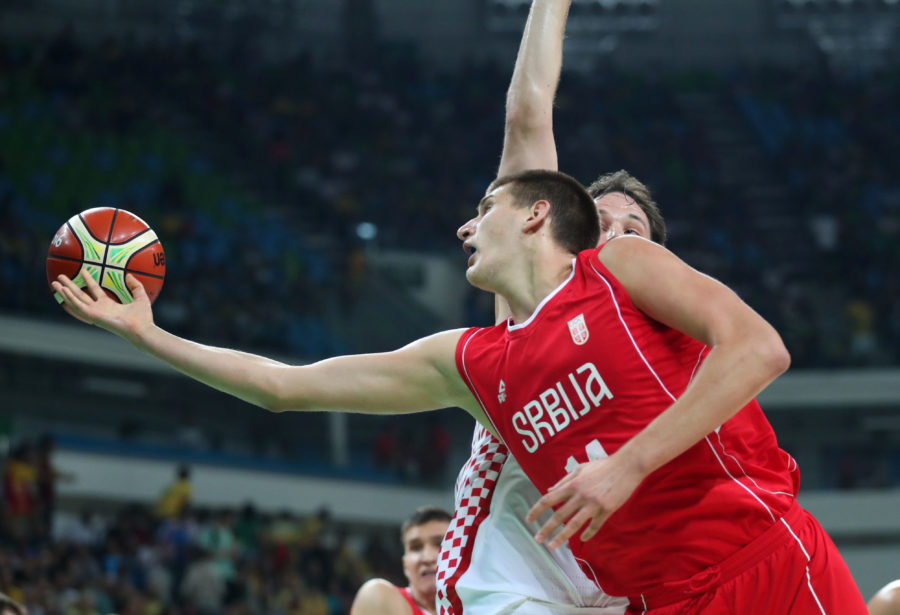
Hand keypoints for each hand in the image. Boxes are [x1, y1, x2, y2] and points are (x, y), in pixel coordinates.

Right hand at [51, 267, 154, 341]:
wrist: (142, 328)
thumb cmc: (143, 317)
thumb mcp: (140, 297)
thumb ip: (135, 286)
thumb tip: (129, 275)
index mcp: (108, 305)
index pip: (95, 291)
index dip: (88, 280)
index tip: (83, 271)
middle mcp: (99, 309)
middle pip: (81, 295)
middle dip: (70, 286)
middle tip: (60, 277)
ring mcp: (95, 313)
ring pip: (76, 300)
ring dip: (65, 292)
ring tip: (55, 283)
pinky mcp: (93, 316)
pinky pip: (79, 306)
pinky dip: (70, 298)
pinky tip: (63, 290)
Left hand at [525, 454, 643, 548]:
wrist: (627, 466)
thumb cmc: (603, 466)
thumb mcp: (580, 469)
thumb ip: (563, 481)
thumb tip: (548, 491)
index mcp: (572, 484)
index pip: (549, 499)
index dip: (537, 510)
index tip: (528, 520)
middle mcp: (580, 495)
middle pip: (559, 516)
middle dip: (546, 529)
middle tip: (537, 539)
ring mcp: (593, 504)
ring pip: (574, 525)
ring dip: (561, 537)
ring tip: (552, 546)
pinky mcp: (607, 510)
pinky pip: (595, 526)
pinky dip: (588, 534)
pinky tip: (582, 540)